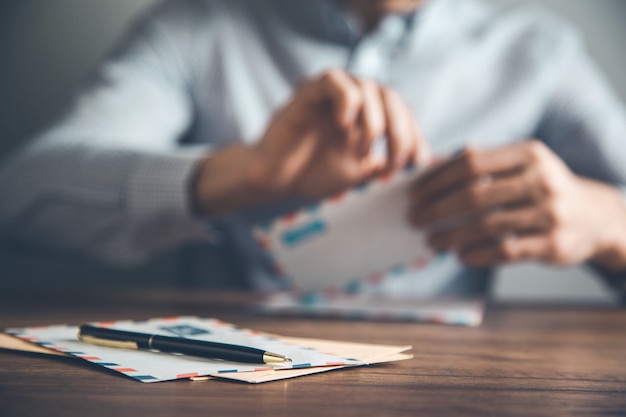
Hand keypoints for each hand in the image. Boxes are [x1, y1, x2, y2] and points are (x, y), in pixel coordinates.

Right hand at [249, 69, 429, 198]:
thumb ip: (384, 162)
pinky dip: (346, 101)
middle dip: (400, 132)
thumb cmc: (313, 173)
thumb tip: (418, 164)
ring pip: (367, 87)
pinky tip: (344, 126)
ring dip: (374, 122)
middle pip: (390, 97)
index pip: (402, 112)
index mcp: (368, 113)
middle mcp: (353, 97)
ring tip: (362, 153)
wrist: (275, 180)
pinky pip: (334, 80)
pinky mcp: (308, 91)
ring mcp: (331, 92)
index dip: (415, 135)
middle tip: (396, 163)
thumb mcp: (359, 172)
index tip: (418, 163)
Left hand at [409, 140, 625, 270]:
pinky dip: (477, 254)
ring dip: (451, 236)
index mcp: (528, 154)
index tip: (414, 193)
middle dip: (436, 209)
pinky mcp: (553, 244)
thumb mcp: (522, 165)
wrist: (594, 217)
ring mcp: (550, 213)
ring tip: (431, 242)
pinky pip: (505, 250)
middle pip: (474, 195)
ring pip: (486, 226)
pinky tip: (459, 256)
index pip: (471, 163)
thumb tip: (432, 167)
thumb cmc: (542, 188)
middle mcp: (541, 180)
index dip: (437, 179)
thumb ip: (483, 163)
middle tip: (414, 219)